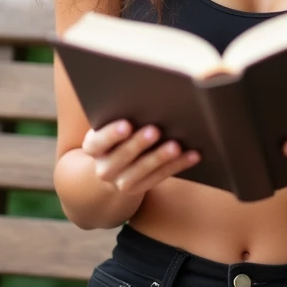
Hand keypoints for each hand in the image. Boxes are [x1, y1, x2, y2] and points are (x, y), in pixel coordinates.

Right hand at [82, 120, 200, 194]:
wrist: (114, 168)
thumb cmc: (119, 135)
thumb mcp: (113, 126)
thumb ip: (123, 115)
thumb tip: (148, 96)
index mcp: (93, 147)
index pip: (98, 142)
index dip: (111, 134)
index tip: (127, 124)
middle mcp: (103, 168)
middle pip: (121, 156)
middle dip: (139, 143)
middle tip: (156, 130)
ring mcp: (120, 182)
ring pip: (141, 171)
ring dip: (160, 158)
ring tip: (176, 145)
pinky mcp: (138, 189)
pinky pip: (160, 177)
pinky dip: (177, 165)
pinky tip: (193, 155)